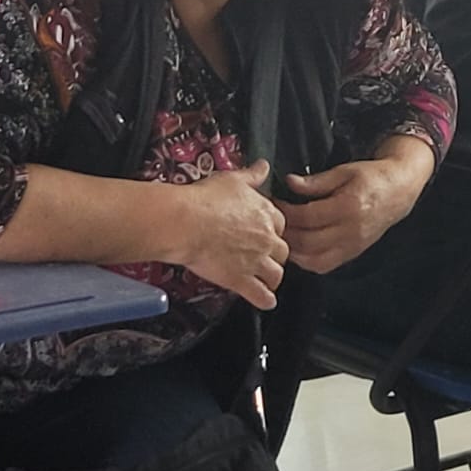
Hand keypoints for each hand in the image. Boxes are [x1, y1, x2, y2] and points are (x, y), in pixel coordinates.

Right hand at [170, 159, 288, 309]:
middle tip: (268, 259)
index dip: (275, 230)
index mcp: (268, 214)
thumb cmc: (206, 198)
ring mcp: (256, 261)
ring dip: (274, 278)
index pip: (282, 224)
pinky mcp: (240, 280)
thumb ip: (251, 175)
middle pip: (283, 251)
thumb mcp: (232, 180)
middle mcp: (267, 238)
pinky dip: (265, 300)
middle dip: (277, 256)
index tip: (269, 234)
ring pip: (276, 274)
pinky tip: (268, 303)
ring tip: (269, 281)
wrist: (186, 222)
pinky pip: (260, 295)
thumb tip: (264, 166)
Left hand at [276, 147, 430, 274]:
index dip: (286, 211)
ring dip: (293, 251)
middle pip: (307, 241)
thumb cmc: (372, 177)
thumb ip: (316, 181)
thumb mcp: (345, 171)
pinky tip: (298, 248)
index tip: (274, 203)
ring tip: (283, 236)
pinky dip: (306, 260)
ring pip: (314, 259)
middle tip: (273, 222)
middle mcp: (352, 230)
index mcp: (349, 206)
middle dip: (285, 233)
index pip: (308, 216)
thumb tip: (289, 183)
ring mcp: (353, 245)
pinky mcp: (353, 253)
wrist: (399, 191)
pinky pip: (324, 265)